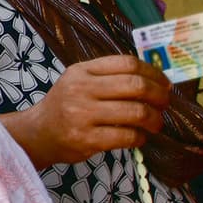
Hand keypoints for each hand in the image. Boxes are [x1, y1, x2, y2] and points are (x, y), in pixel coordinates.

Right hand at [8, 54, 170, 167]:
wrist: (38, 132)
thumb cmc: (65, 105)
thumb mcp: (78, 81)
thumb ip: (108, 76)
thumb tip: (153, 79)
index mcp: (82, 71)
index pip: (126, 63)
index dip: (152, 72)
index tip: (164, 83)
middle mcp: (81, 89)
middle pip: (135, 86)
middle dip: (159, 96)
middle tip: (165, 104)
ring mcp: (82, 114)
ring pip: (136, 112)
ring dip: (154, 119)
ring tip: (155, 124)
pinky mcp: (87, 139)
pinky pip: (127, 136)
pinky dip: (140, 138)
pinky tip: (138, 137)